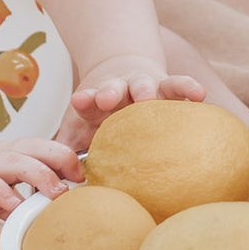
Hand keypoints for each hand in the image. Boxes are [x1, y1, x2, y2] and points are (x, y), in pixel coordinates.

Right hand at [0, 135, 82, 222]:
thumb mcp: (0, 187)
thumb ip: (23, 197)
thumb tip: (50, 216)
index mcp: (14, 154)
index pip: (48, 147)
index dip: (70, 160)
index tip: (84, 181)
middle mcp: (2, 155)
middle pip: (39, 147)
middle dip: (64, 161)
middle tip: (79, 184)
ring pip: (18, 161)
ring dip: (41, 176)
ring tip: (57, 195)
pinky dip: (4, 195)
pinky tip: (16, 209)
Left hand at [58, 63, 205, 150]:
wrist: (119, 67)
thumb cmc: (99, 110)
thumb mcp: (79, 125)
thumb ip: (66, 150)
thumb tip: (50, 182)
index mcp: (95, 101)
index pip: (87, 98)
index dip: (84, 99)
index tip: (80, 100)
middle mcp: (119, 90)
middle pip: (114, 89)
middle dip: (110, 92)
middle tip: (107, 98)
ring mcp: (143, 85)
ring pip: (145, 84)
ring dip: (145, 89)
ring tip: (148, 96)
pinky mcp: (166, 85)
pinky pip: (178, 85)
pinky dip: (188, 87)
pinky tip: (198, 94)